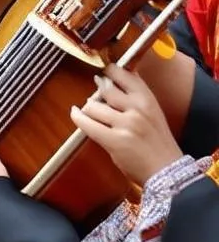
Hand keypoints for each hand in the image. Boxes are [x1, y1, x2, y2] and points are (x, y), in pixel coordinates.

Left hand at [70, 64, 183, 184]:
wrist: (167, 170)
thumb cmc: (158, 143)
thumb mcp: (153, 112)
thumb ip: (135, 97)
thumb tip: (112, 81)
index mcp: (148, 99)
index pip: (125, 75)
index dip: (110, 71)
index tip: (104, 71)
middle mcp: (137, 108)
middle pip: (106, 88)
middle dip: (98, 89)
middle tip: (96, 92)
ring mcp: (126, 124)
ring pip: (93, 106)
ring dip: (88, 107)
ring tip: (90, 110)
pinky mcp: (114, 140)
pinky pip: (87, 124)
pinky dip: (77, 117)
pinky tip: (75, 113)